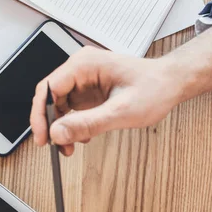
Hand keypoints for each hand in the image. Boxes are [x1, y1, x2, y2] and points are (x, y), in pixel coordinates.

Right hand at [30, 27, 211, 155]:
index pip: (47, 88)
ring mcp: (83, 81)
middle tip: (54, 146)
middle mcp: (80, 69)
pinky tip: (81, 137)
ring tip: (68, 147)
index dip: (40, 114)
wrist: (171, 84)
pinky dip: (71, 126)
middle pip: (49, 98)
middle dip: (50, 124)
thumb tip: (58, 133)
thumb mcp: (120, 111)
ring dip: (60, 128)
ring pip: (57, 106)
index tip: (42, 136)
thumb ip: (87, 124)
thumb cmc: (154, 88)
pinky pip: (70, 109)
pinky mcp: (87, 92)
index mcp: (84, 65)